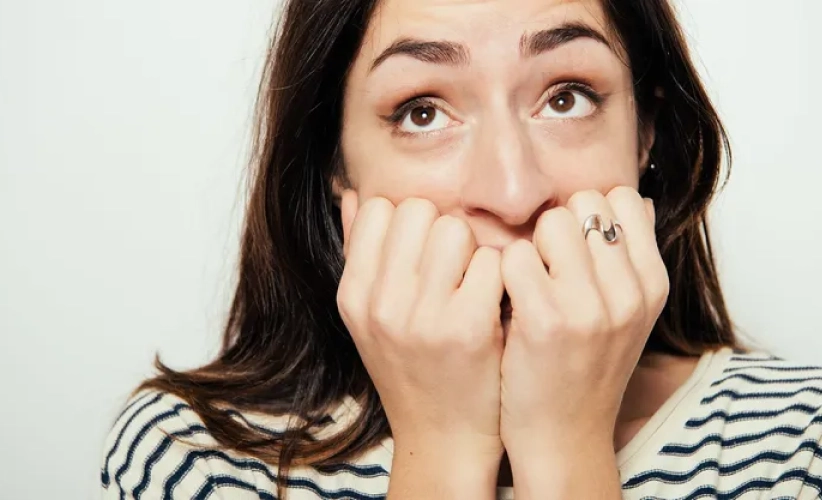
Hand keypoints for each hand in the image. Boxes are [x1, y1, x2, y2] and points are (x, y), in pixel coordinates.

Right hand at [337, 190, 504, 459]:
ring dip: (472, 249)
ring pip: (456, 229)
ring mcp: (423, 317)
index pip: (379, 208)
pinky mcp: (470, 329)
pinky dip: (499, 275)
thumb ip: (359, 253)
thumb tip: (352, 193)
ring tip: (473, 282)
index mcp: (354, 295)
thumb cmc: (412, 366)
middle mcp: (381, 304)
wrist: (443, 434)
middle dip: (442, 230)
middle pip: (419, 210)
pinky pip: (491, 261)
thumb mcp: (369, 316)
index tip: (422, 251)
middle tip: (453, 266)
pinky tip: (495, 301)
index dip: (408, 221)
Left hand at [498, 187, 668, 454]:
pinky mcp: (546, 322)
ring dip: (529, 246)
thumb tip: (633, 200)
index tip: (573, 248)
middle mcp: (630, 292)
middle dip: (556, 227)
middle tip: (545, 268)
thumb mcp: (627, 313)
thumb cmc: (584, 366)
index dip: (588, 214)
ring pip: (550, 223)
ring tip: (527, 285)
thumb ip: (629, 258)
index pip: (623, 198)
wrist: (562, 435)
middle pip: (584, 204)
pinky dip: (502, 271)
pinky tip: (507, 301)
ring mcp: (591, 308)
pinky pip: (514, 256)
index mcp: (653, 284)